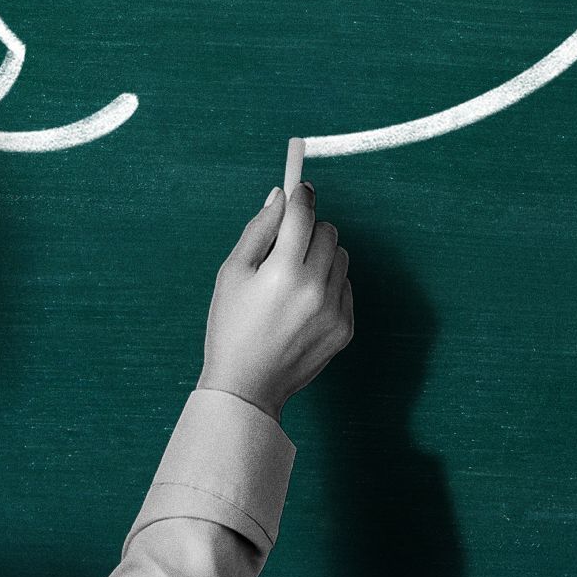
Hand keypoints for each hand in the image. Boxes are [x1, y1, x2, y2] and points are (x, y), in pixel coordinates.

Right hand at [196, 182, 353, 423]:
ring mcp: (334, 310)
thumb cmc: (231, 327)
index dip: (301, 197)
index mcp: (283, 272)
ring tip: (293, 279)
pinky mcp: (345, 328)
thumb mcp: (232, 273)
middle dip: (309, 230)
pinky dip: (328, 285)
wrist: (247, 386)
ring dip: (320, 256)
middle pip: (328, 232)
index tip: (299, 189)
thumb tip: (280, 196)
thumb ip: (258, 230)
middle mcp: (314, 289)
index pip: (303, 215)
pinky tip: (303, 304)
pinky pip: (345, 286)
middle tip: (286, 246)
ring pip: (340, 257)